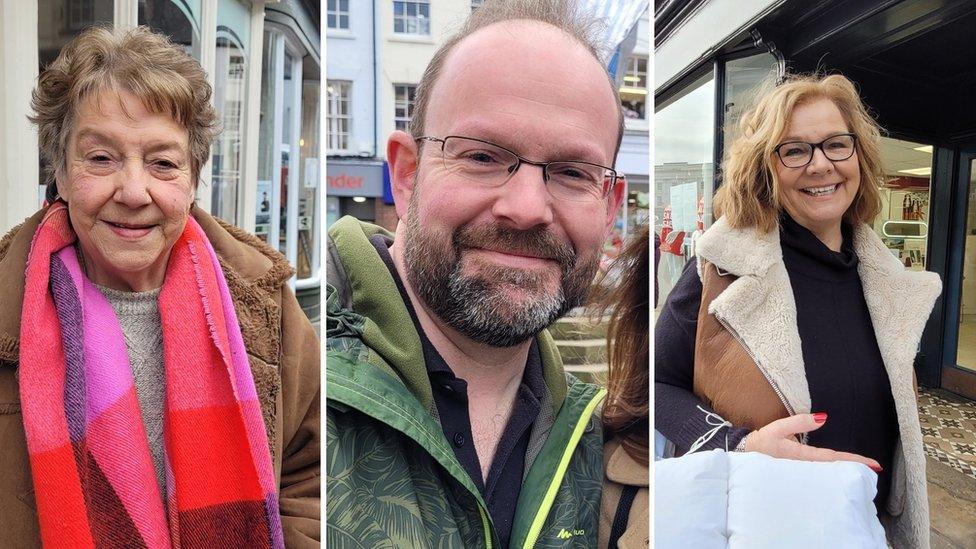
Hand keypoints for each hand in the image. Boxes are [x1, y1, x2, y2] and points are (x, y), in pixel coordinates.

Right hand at [741, 413, 881, 471]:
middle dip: (855, 469)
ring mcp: (803, 472)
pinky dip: (833, 469)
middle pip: (836, 469)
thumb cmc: (760, 443)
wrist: (743, 455)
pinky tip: (839, 470)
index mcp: (803, 458)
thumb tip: (823, 418)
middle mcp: (806, 468)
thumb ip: (799, 422)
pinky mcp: (799, 471)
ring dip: (845, 469)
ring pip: (829, 472)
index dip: (855, 460)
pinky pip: (821, 472)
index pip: (835, 459)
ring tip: (862, 469)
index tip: (873, 464)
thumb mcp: (777, 429)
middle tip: (875, 469)